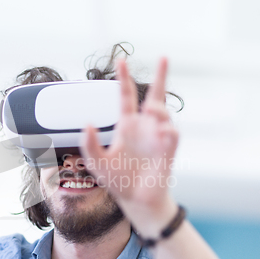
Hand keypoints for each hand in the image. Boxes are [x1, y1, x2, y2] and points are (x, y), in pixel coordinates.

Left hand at [80, 58, 178, 234]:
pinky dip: (168, 131)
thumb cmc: (117, 180)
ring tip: (151, 108)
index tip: (122, 61)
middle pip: (155, 96)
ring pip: (163, 113)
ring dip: (159, 109)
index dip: (124, 79)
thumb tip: (87, 123)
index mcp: (127, 126)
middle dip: (161, 77)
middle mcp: (144, 128)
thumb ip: (89, 144)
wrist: (135, 201)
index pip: (126, 96)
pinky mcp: (167, 152)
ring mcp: (157, 138)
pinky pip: (172, 136)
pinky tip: (161, 132)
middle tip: (164, 57)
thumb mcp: (96, 162)